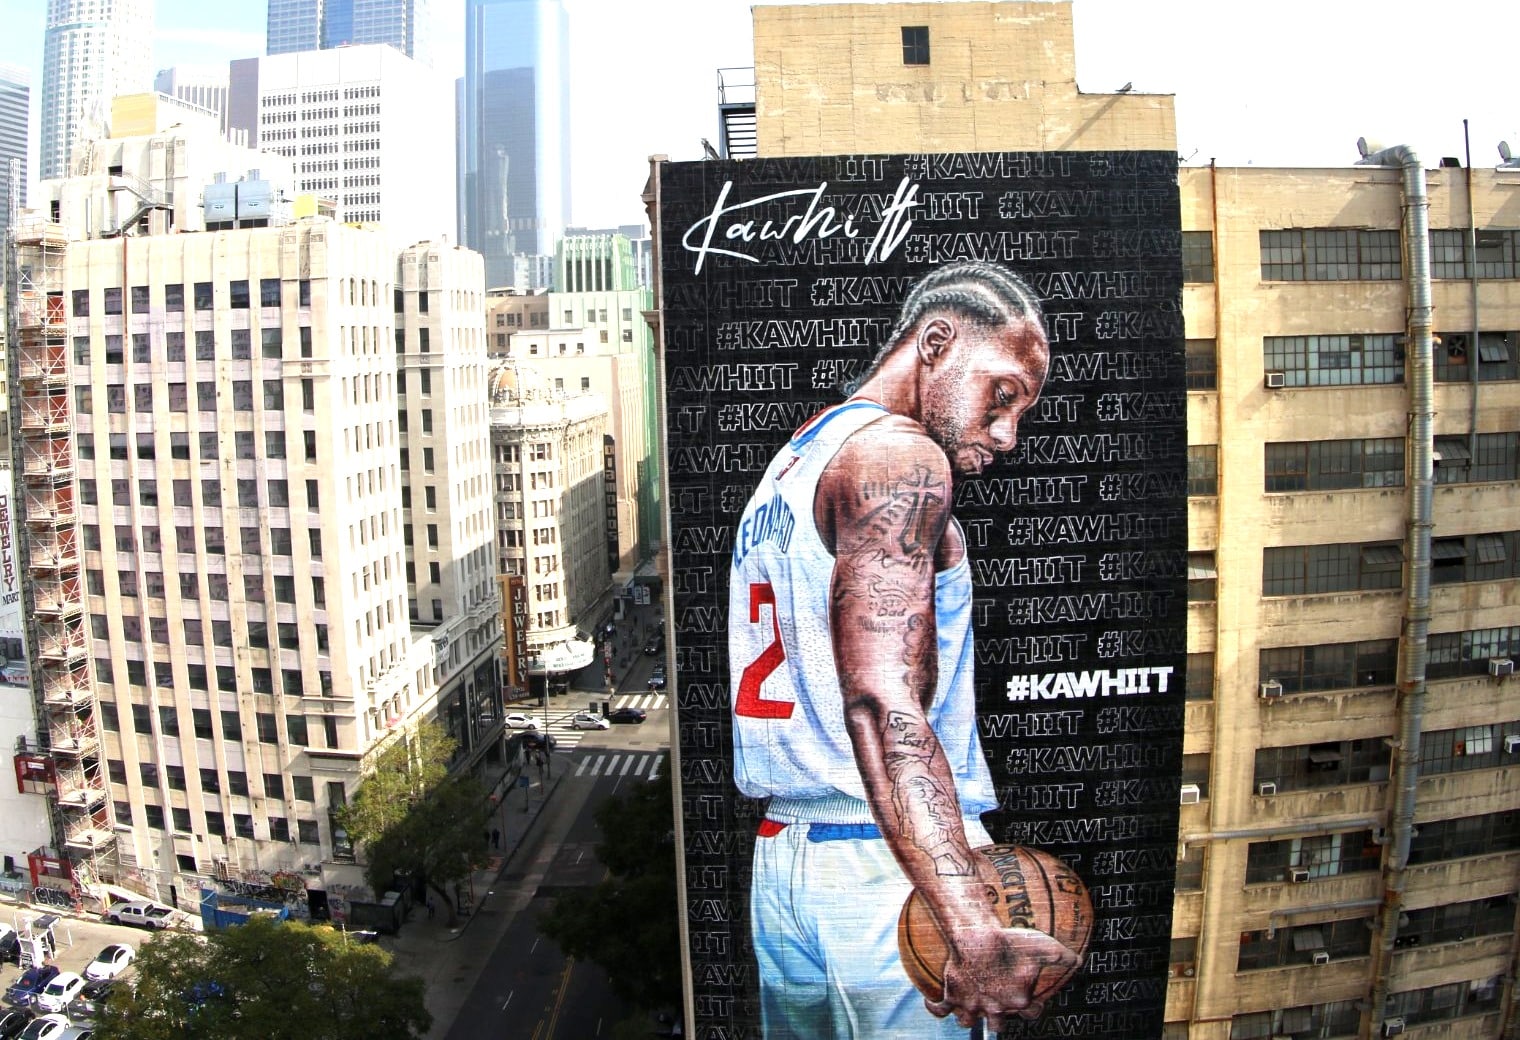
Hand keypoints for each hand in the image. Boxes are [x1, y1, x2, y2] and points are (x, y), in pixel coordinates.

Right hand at [927, 926, 1079, 1030]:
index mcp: (1018, 1001)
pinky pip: (939, 1009)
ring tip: (971, 1006)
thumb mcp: (1043, 947)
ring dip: (970, 1016)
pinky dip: (936, 1008)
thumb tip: (1079, 960)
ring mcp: (971, 1005)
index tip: (1031, 998)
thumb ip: (1063, 956)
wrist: (978, 938)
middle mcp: (995, 1008)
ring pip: (968, 1022)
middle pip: (998, 1027)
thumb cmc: (1011, 943)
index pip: (1031, 1014)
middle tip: (998, 1004)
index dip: (1032, 1008)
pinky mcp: (952, 995)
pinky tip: (934, 1004)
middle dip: (999, 1020)